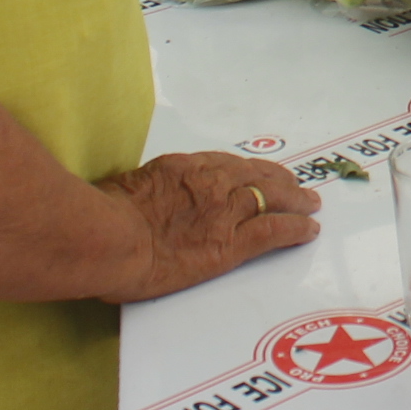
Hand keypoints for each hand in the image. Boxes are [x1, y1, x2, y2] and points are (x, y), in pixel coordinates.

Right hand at [92, 151, 320, 302]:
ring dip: (295, 201)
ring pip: (271, 198)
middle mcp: (210, 183)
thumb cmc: (100, 218)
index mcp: (181, 168)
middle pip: (255, 176)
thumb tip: (134, 202)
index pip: (224, 165)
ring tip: (310, 204)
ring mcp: (223, 211)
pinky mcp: (229, 244)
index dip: (245, 170)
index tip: (255, 173)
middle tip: (294, 185)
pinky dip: (295, 228)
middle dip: (278, 180)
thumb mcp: (121, 191)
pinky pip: (272, 230)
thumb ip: (140, 194)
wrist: (108, 238)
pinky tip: (309, 229)